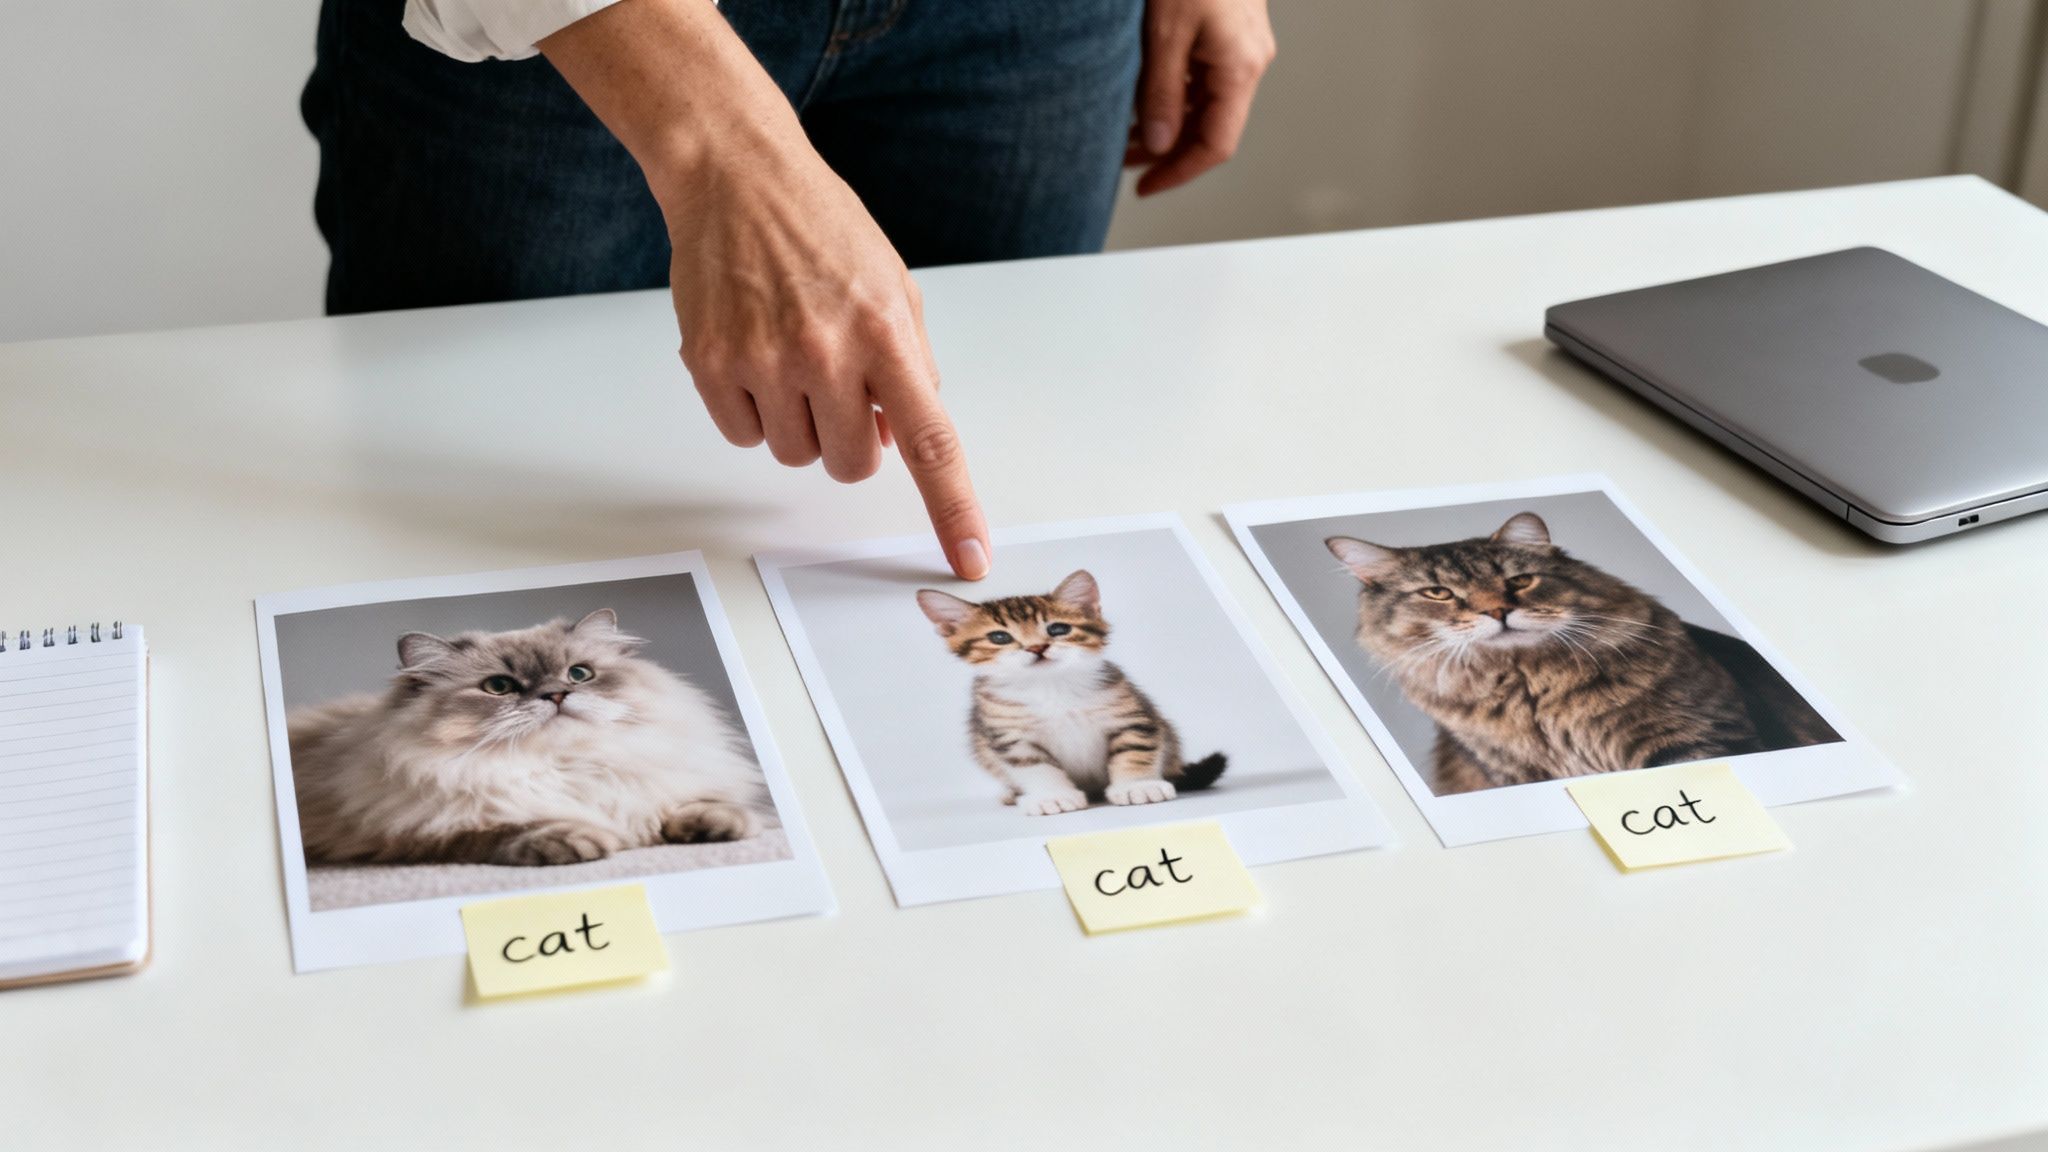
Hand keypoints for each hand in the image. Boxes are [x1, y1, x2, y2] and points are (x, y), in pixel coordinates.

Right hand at [541, 0, 990, 579]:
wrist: (737, 178)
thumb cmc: (822, 229)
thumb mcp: (894, 287)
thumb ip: (910, 366)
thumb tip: (902, 437)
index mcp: (886, 333)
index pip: (931, 440)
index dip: (953, 506)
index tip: (971, 554)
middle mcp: (827, 351)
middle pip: (852, 464)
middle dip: (851, 441)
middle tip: (838, 389)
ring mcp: (765, 359)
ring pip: (795, 456)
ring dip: (800, 424)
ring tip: (790, 357)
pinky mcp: (712, 362)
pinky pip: (743, 435)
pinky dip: (753, 411)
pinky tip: (753, 354)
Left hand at [1128, 0, 1276, 196]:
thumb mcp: (1165, 32)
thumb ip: (1161, 92)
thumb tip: (1159, 145)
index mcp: (1240, 70)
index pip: (1215, 145)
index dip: (1178, 172)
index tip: (1146, 186)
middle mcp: (1250, 64)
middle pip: (1211, 129)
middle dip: (1167, 151)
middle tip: (1125, 161)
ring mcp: (1245, 49)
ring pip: (1208, 106)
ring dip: (1170, 124)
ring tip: (1128, 133)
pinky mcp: (1232, 34)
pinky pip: (1207, 81)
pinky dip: (1178, 98)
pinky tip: (1148, 99)